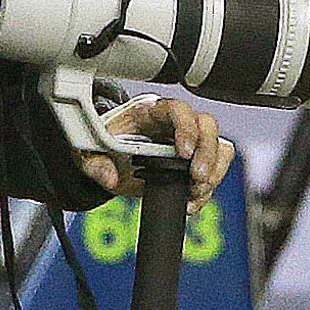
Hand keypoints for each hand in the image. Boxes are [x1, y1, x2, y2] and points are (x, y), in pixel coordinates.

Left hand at [86, 95, 232, 195]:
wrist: (110, 157)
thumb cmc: (105, 145)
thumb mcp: (90, 152)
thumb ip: (95, 163)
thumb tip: (109, 176)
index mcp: (150, 112)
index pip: (177, 109)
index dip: (185, 129)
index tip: (183, 153)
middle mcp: (175, 122)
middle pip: (207, 125)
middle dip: (207, 154)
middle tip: (197, 178)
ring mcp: (189, 140)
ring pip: (219, 146)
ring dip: (214, 171)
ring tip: (196, 191)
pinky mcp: (196, 160)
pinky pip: (216, 169)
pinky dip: (209, 188)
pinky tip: (191, 199)